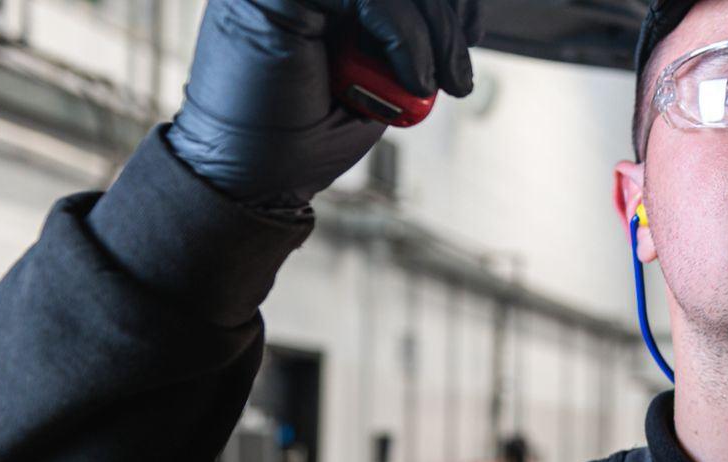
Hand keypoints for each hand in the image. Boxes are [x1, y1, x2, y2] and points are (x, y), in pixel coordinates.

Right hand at [167, 0, 482, 201]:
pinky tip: (412, 79)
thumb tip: (457, 14)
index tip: (472, 32)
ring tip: (435, 85)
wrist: (255, 180)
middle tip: (458, 75)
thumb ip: (401, 34)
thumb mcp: (374, 76)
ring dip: (431, 33)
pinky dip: (403, 37)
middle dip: (444, 15)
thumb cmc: (306, 135)